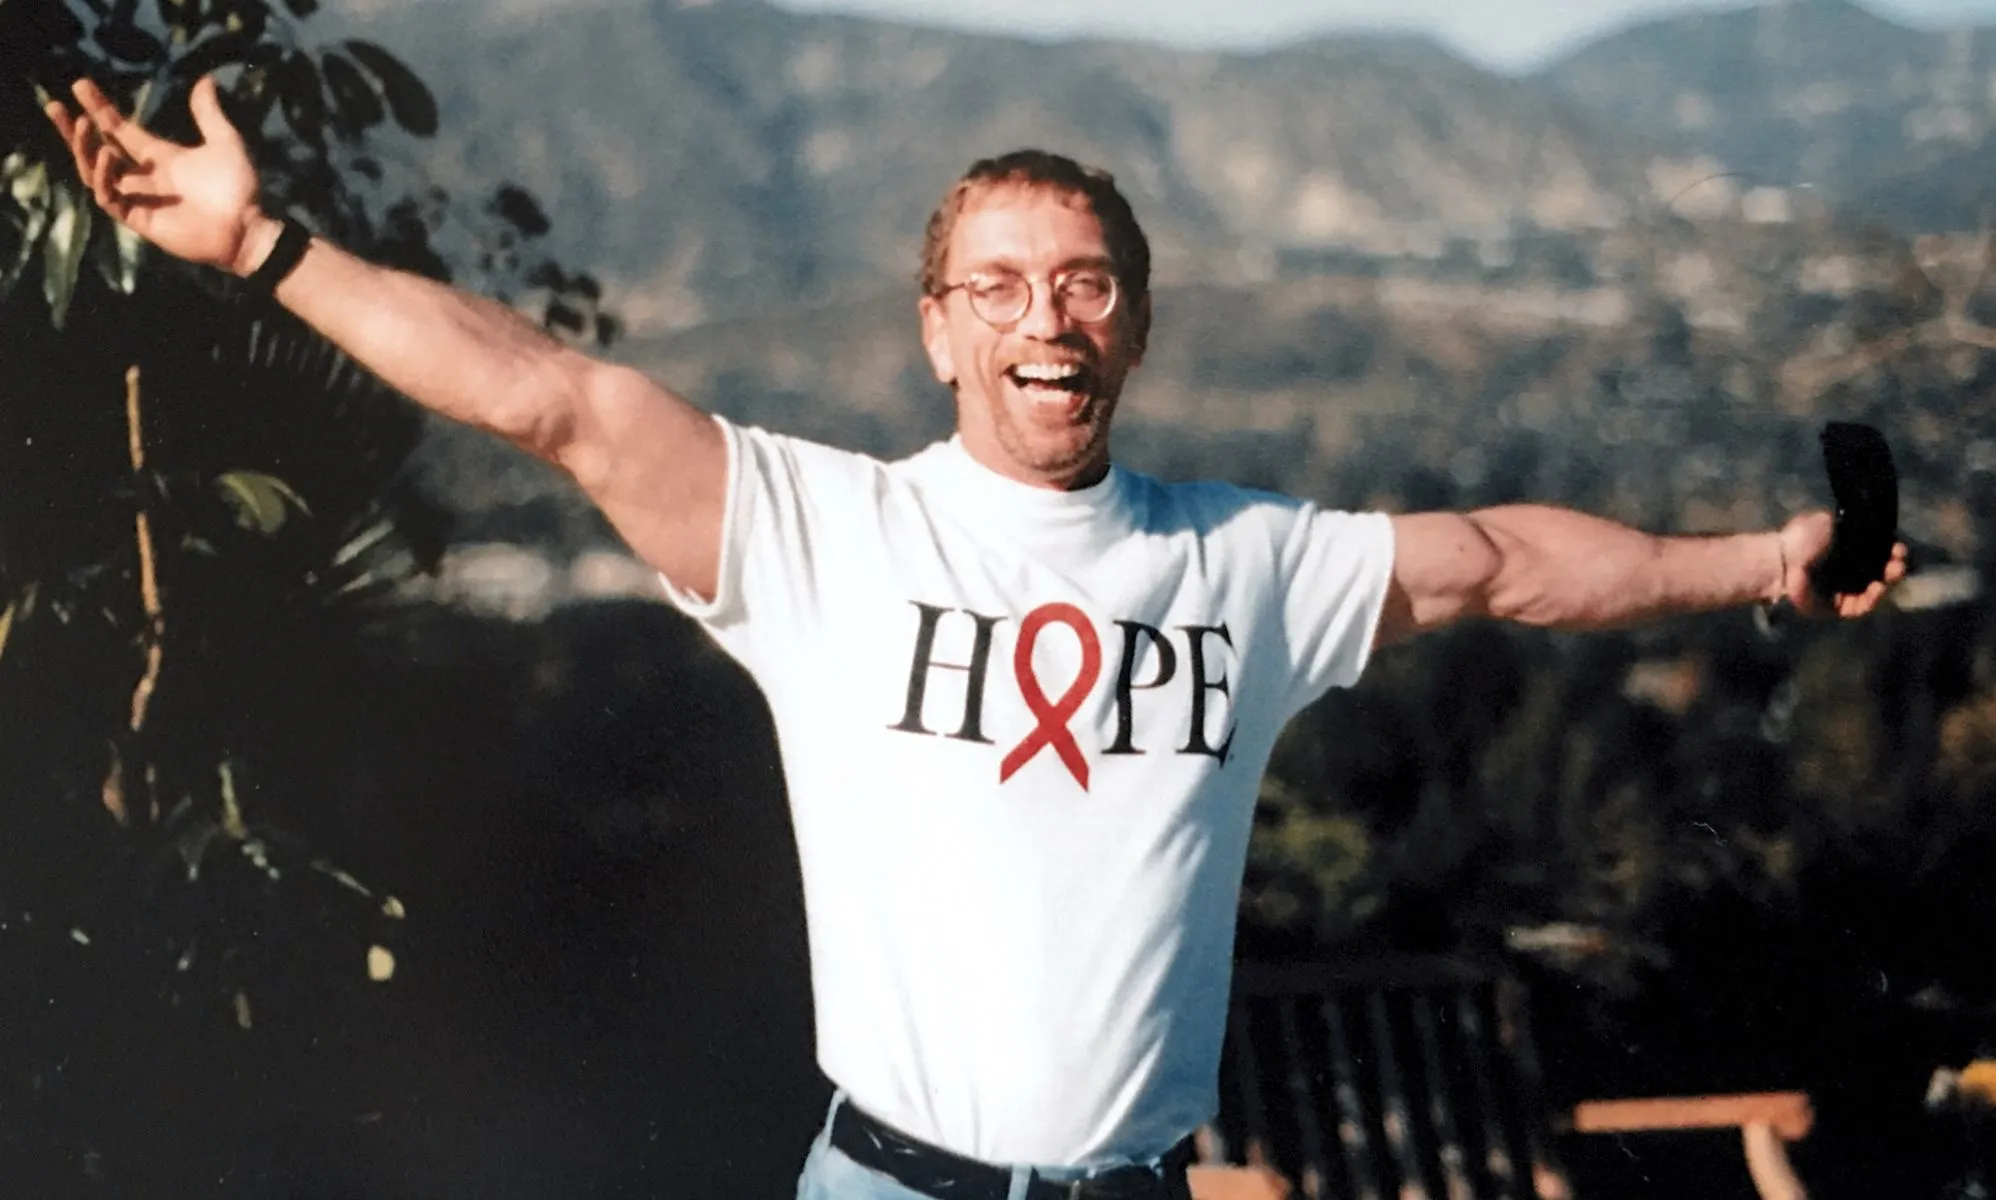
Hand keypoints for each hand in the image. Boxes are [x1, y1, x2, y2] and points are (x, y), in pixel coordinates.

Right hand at [43, 75, 276, 275]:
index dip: (99, 108)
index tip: (80, 84)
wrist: (249, 228)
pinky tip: (107, 155)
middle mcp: (144, 176)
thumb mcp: (224, 142)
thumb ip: (209, 113)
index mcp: (160, 157)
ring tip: (82, 125)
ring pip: (95, 173)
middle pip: (96, 150)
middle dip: (74, 130)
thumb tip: (205, 79)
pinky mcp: (140, 219)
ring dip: (84, 149)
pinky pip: (109, 198)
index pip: (119, 130)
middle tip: (55, 106)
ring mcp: (140, 198)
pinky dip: (103, 177)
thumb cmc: (240, 189)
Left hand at [1775, 510, 1908, 617]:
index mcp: (1845, 552)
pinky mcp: (1835, 609)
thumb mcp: (1827, 522)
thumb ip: (1851, 525)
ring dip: (1887, 583)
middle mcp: (1845, 572)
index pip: (1876, 554)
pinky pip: (1859, 607)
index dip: (1891, 551)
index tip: (1898, 547)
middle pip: (1879, 574)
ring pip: (1873, 592)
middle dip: (1894, 567)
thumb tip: (1871, 525)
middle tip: (1899, 562)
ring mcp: (1841, 592)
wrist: (1781, 560)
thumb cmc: (1801, 539)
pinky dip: (1871, 600)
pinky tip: (1878, 588)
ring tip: (1892, 572)